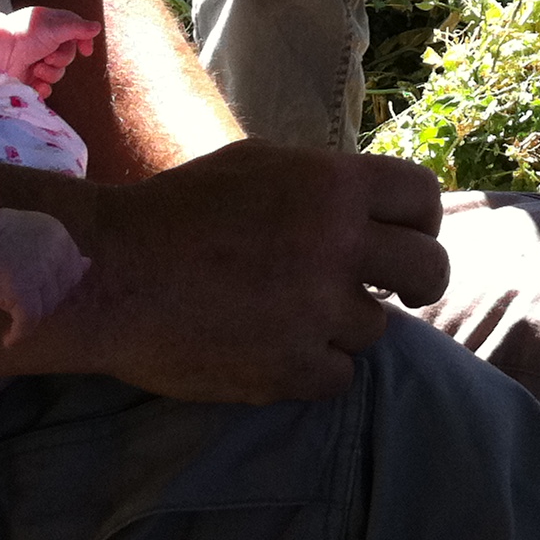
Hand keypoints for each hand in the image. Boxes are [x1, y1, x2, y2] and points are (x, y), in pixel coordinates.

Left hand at [0, 5, 99, 94]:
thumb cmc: (26, 33)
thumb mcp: (56, 27)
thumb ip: (78, 28)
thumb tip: (97, 27)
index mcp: (55, 28)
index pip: (76, 35)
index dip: (84, 43)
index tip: (86, 51)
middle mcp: (48, 44)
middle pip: (68, 57)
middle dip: (60, 59)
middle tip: (47, 55)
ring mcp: (38, 61)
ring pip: (58, 74)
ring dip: (49, 72)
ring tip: (35, 67)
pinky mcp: (30, 78)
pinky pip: (45, 88)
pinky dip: (42, 88)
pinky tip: (36, 84)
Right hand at [0, 207, 90, 344]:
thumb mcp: (34, 233)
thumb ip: (59, 250)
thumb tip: (88, 265)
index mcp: (58, 234)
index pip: (72, 270)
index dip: (55, 284)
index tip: (37, 289)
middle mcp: (54, 250)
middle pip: (60, 291)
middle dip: (43, 300)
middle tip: (20, 301)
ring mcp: (39, 270)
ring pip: (47, 307)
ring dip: (31, 315)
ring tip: (10, 310)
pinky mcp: (22, 289)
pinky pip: (28, 321)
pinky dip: (19, 334)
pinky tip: (9, 339)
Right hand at [67, 141, 445, 402]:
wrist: (111, 273)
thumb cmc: (178, 209)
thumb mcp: (259, 164)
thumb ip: (323, 183)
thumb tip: (370, 205)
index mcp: (332, 185)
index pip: (423, 196)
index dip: (422, 219)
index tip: (411, 236)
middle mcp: (337, 246)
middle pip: (428, 270)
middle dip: (418, 281)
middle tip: (397, 289)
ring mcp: (317, 311)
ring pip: (376, 328)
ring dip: (345, 324)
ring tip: (294, 312)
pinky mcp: (291, 369)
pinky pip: (338, 376)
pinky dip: (315, 367)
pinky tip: (279, 347)